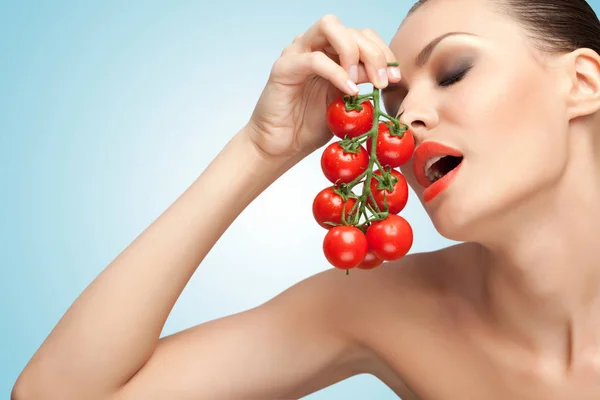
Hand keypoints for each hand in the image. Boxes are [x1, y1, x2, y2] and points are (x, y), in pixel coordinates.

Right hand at [246, 14, 401, 159]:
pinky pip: (314, 59)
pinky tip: (349, 91)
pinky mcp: (284, 67)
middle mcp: (313, 46)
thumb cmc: (309, 127)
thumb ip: (361, 83)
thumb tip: (387, 73)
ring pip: (329, 27)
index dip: (383, 52)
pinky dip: (336, 72)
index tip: (395, 77)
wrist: (280, 146)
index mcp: (330, 52)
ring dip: (353, 51)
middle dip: (374, 53)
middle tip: (383, 82)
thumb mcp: (345, 103)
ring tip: (361, 81)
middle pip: (351, 29)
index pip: (362, 36)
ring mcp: (297, 52)